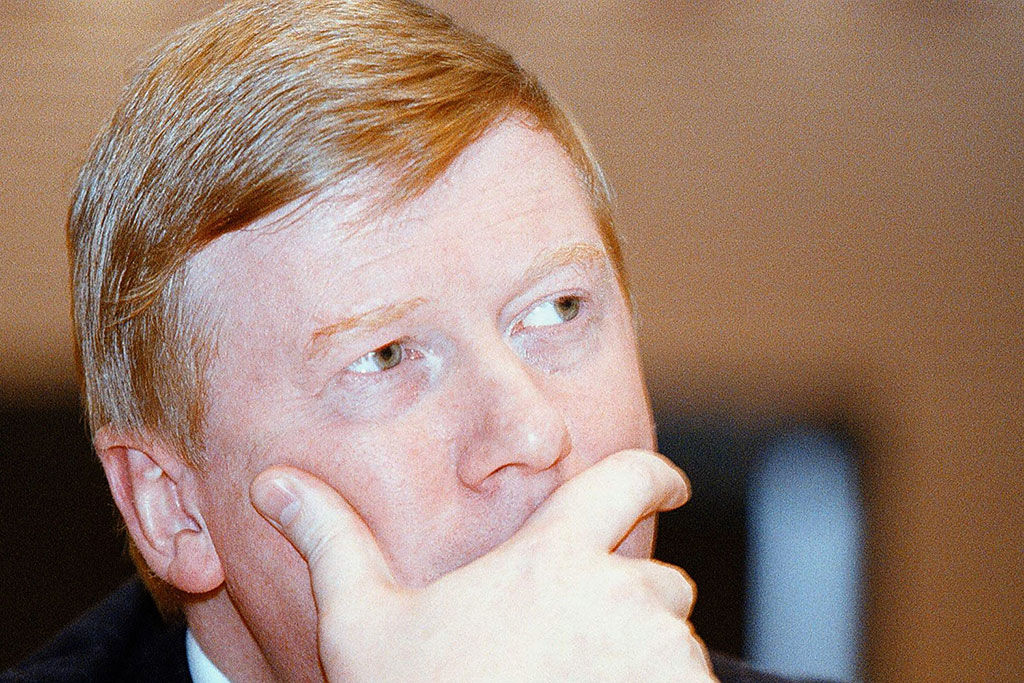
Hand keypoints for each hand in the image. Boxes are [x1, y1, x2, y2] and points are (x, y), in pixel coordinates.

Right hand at [251, 449, 715, 680]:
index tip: (670, 484)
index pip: (630, 479)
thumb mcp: (363, 626)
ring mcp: (660, 658)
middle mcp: (622, 598)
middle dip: (627, 602)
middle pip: (657, 580)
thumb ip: (332, 542)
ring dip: (641, 658)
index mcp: (555, 558)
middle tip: (572, 645)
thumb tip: (275, 483)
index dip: (656, 475)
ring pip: (672, 641)